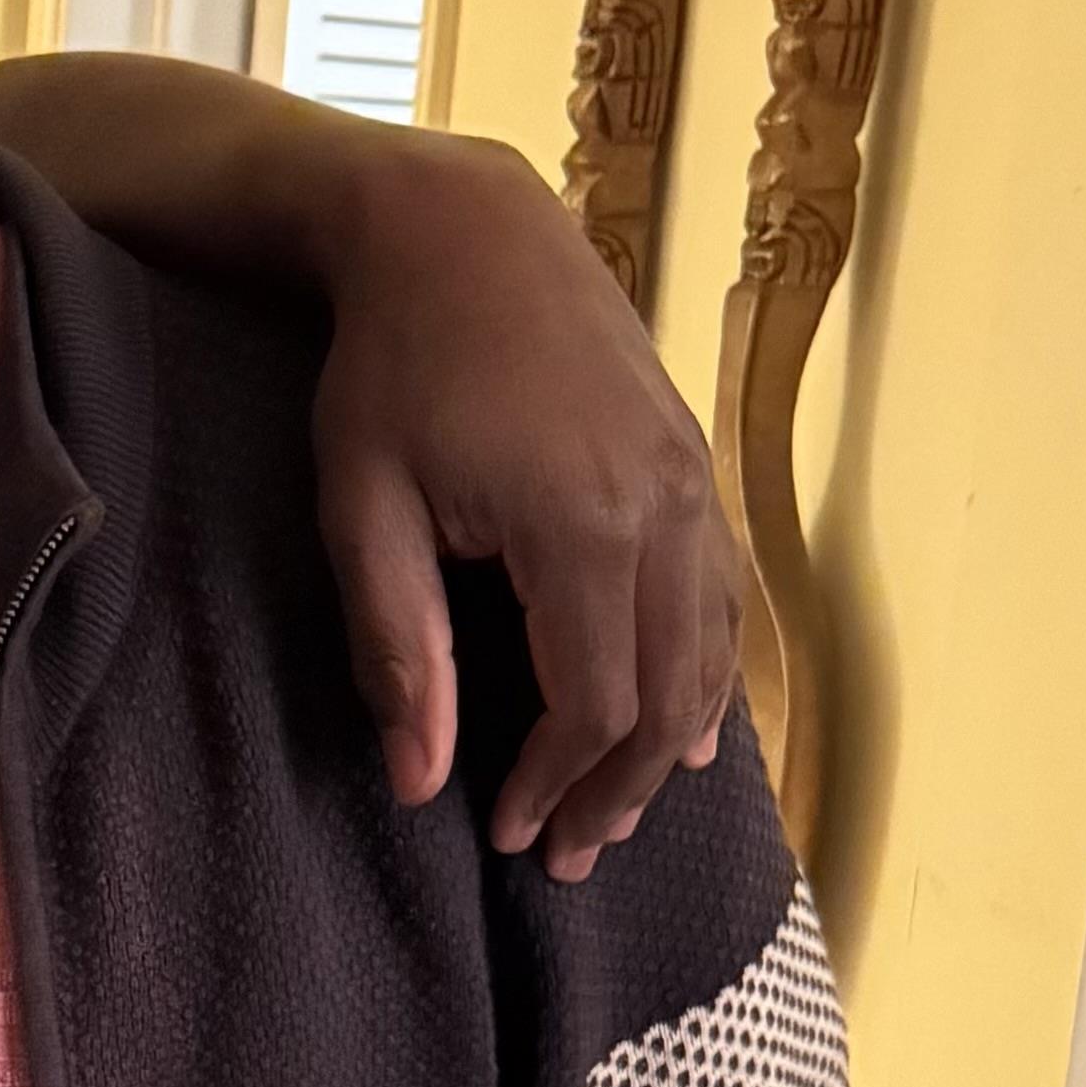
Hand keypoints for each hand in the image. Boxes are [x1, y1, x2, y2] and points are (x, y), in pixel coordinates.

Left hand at [305, 131, 744, 876]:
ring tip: (615, 812)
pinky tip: (689, 727)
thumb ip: (401, 648)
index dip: (552, 783)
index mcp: (580, 525)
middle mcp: (663, 506)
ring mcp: (692, 479)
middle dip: (618, 789)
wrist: (460, 229)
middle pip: (667, 694)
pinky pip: (721, 593)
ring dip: (667, 743)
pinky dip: (707, 670)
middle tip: (565, 856)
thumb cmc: (391, 366)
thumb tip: (422, 782)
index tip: (502, 834)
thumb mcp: (364, 508)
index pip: (592, 702)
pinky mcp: (692, 458)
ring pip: (707, 649)